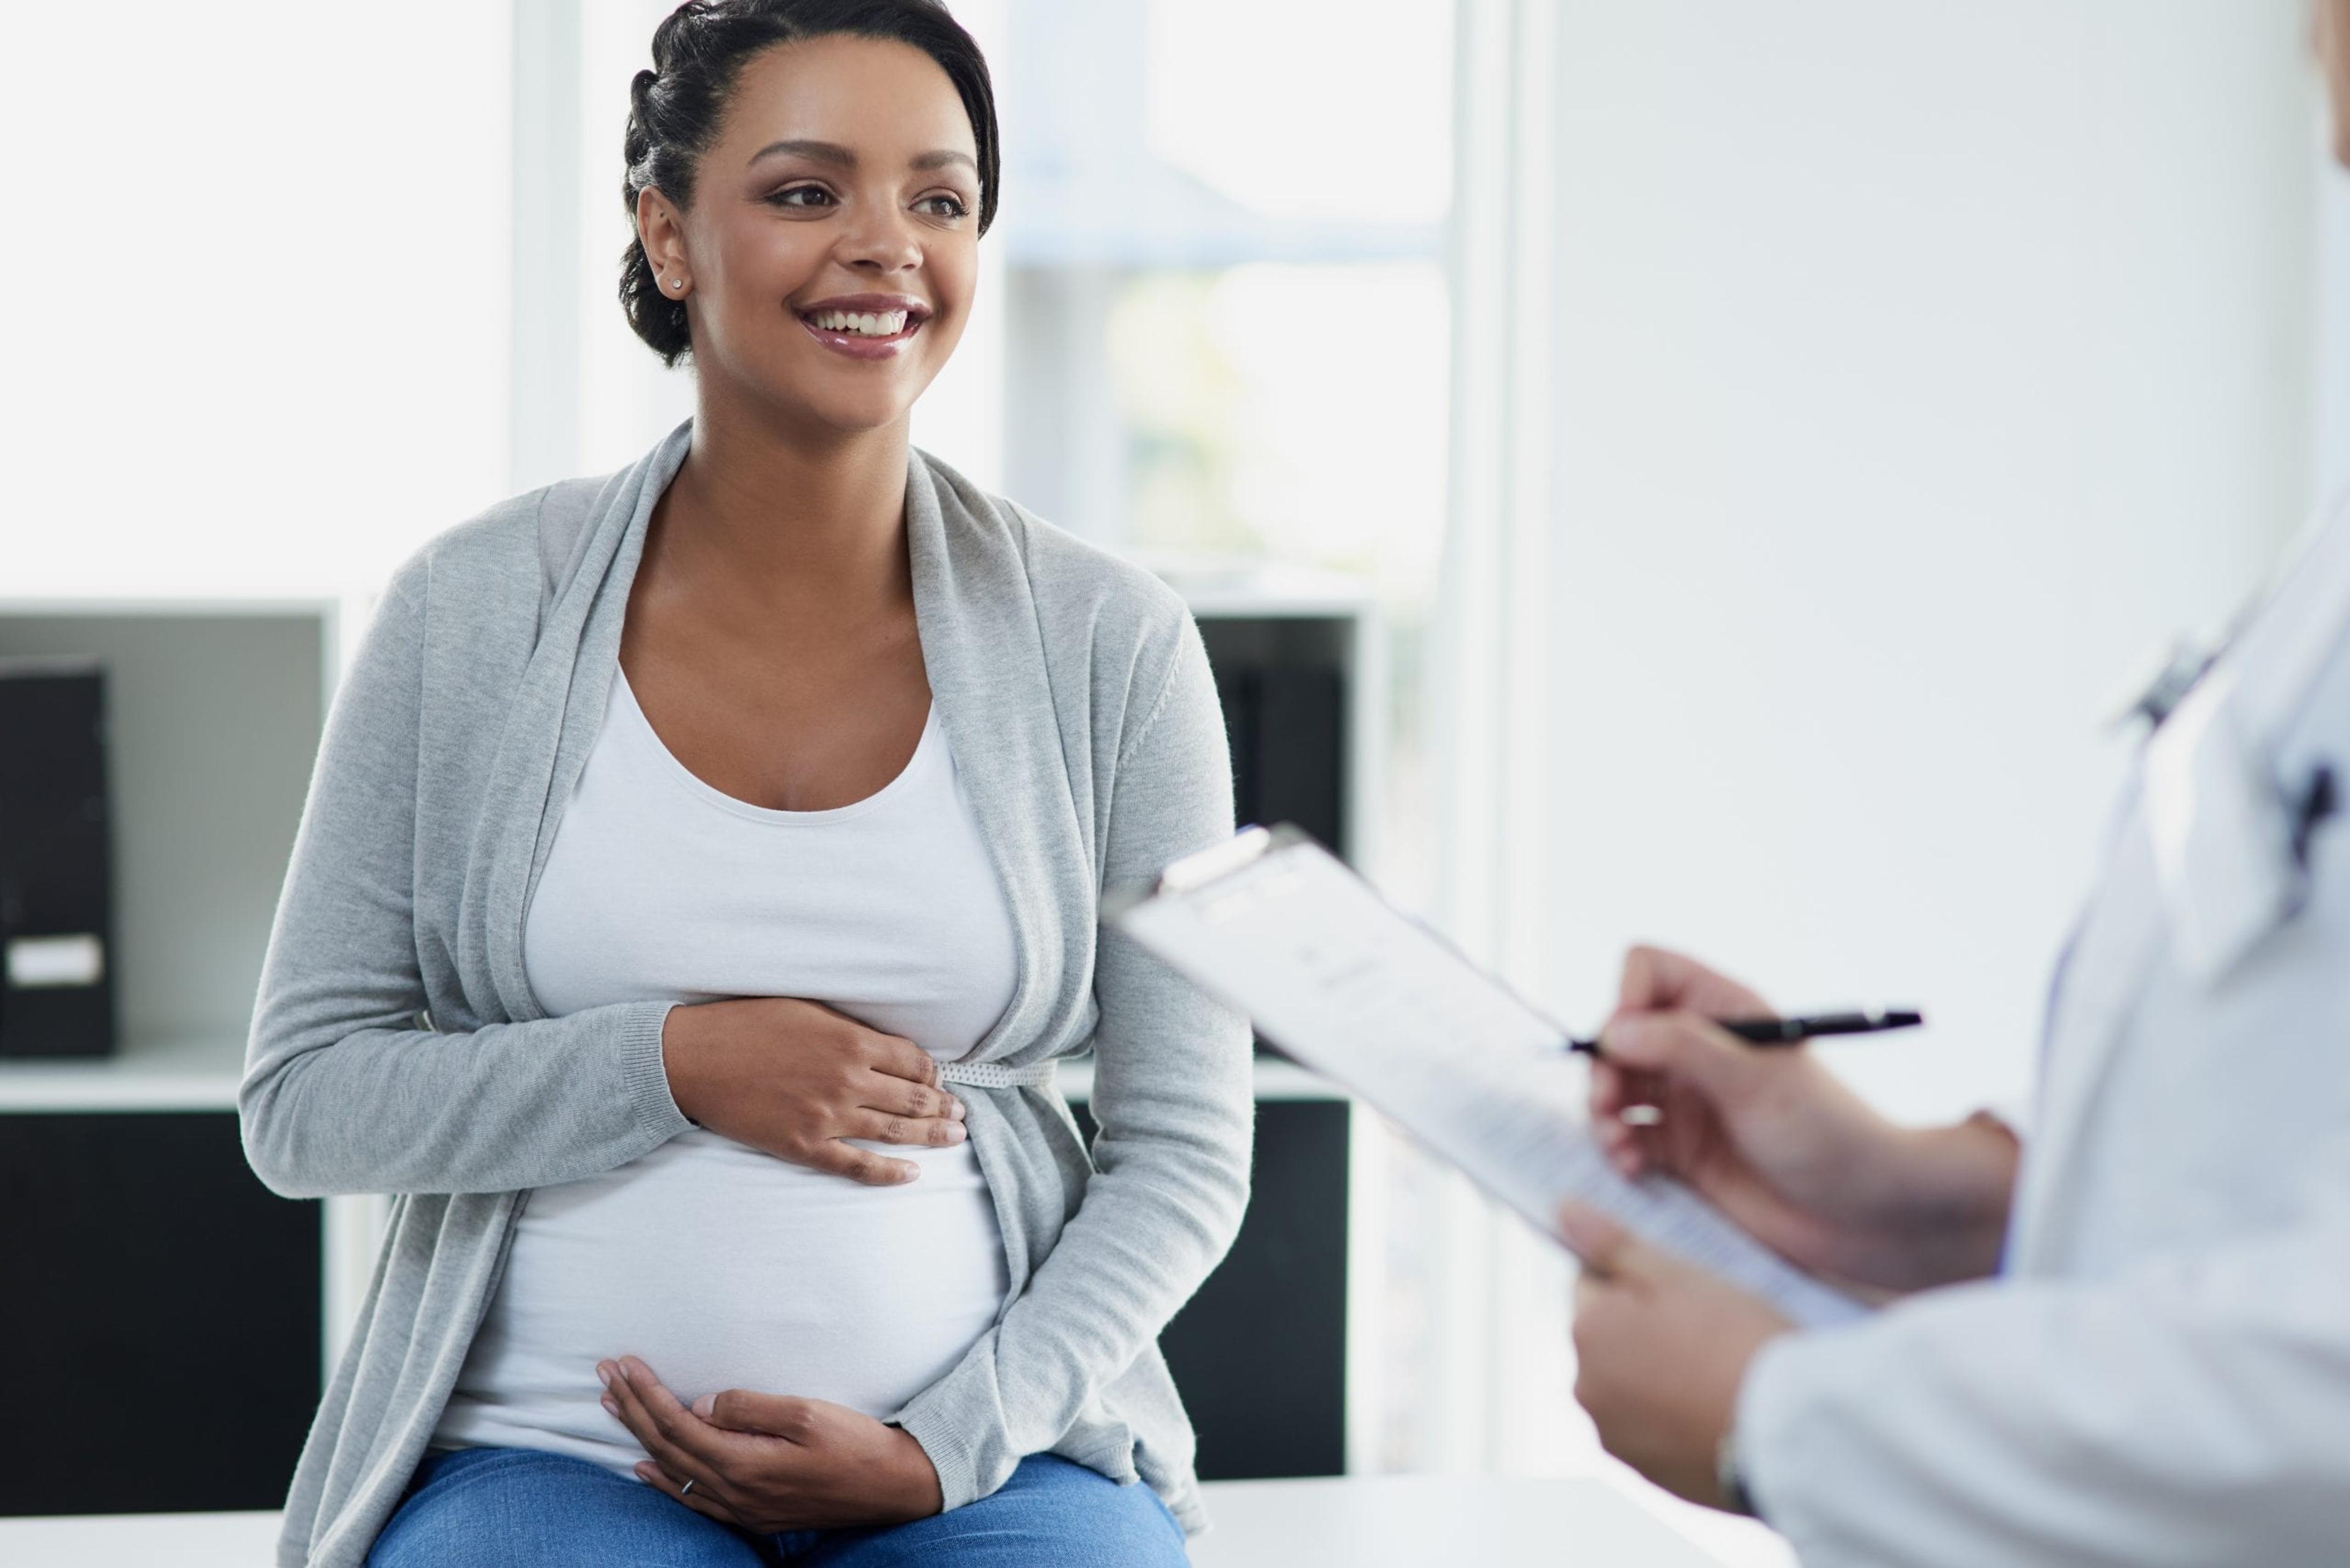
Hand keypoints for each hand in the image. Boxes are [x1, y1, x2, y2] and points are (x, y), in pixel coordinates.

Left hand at [597, 1357, 943, 1532]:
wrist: (892, 1487)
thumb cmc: (855, 1444)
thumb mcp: (806, 1413)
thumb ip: (748, 1407)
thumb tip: (700, 1403)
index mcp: (743, 1463)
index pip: (677, 1424)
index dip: (646, 1393)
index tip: (623, 1364)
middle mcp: (733, 1491)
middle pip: (666, 1446)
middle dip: (631, 1408)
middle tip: (604, 1375)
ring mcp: (741, 1507)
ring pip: (673, 1471)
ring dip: (640, 1437)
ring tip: (613, 1408)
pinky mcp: (752, 1512)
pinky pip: (692, 1497)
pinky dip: (663, 1478)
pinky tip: (646, 1468)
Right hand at [661, 998, 966, 1184]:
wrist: (695, 1059)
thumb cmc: (747, 1025)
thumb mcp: (807, 1011)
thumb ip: (850, 1030)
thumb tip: (886, 1048)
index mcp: (851, 1041)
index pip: (913, 1061)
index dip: (933, 1073)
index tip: (940, 1080)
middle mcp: (848, 1080)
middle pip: (913, 1098)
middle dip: (942, 1107)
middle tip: (961, 1114)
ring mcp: (827, 1116)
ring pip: (895, 1132)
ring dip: (931, 1136)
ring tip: (955, 1137)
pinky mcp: (804, 1145)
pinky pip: (857, 1166)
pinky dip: (888, 1173)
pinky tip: (912, 1175)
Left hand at [1559, 1203, 1791, 1508]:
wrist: (1791, 1434)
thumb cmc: (1736, 1343)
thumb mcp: (1676, 1275)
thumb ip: (1613, 1244)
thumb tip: (1563, 1210)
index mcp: (1585, 1333)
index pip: (1592, 1284)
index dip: (1636, 1279)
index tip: (1681, 1289)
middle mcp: (1586, 1390)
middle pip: (1610, 1339)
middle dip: (1646, 1329)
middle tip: (1709, 1328)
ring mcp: (1616, 1439)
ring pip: (1631, 1386)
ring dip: (1660, 1374)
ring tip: (1718, 1371)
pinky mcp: (1650, 1476)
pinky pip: (1654, 1430)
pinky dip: (1676, 1417)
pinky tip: (1718, 1409)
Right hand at [1592, 946, 2016, 1291]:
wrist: (1866, 1216)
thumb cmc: (1827, 1135)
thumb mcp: (1755, 1082)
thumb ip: (1683, 1047)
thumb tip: (1615, 1030)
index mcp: (1724, 1011)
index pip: (1650, 971)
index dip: (1627, 997)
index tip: (1623, 1041)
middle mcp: (1699, 1049)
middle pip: (1619, 1033)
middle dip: (1604, 1067)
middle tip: (1608, 1105)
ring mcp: (1689, 1100)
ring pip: (1615, 1087)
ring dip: (1604, 1113)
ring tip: (1618, 1144)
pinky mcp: (1683, 1152)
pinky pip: (1627, 1138)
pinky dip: (1618, 1149)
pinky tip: (1632, 1168)